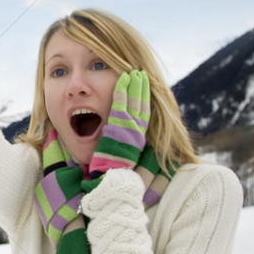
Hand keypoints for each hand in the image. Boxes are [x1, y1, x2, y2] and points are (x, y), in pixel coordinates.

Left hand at [82, 70, 149, 191]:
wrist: (109, 182)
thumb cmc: (109, 173)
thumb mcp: (116, 155)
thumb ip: (117, 144)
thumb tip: (112, 137)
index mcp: (136, 140)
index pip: (142, 114)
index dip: (144, 99)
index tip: (143, 87)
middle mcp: (136, 133)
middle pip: (141, 105)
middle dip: (141, 89)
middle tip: (140, 73)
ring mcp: (128, 130)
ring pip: (133, 102)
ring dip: (133, 86)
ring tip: (133, 71)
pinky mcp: (118, 129)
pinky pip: (120, 106)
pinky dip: (122, 92)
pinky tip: (121, 80)